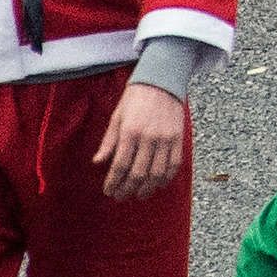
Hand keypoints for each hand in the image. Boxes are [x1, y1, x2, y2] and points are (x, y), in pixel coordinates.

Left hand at [92, 82, 188, 200]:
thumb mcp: (117, 117)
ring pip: (157, 174)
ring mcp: (166, 139)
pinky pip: (174, 165)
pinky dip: (166, 178)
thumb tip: (98, 163)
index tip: (108, 191)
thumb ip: (109, 142)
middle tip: (121, 196)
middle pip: (138, 174)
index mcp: (130, 132)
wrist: (162, 80)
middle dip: (127, 189)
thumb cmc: (135, 98)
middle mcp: (149, 137)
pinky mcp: (178, 138)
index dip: (113, 182)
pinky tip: (158, 184)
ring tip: (139, 194)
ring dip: (147, 188)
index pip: (120, 166)